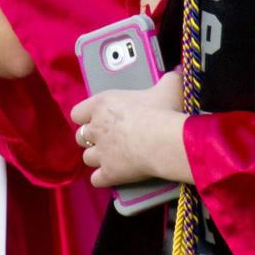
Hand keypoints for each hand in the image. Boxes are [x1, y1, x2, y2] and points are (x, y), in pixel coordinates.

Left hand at [70, 72, 191, 187]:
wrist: (163, 140)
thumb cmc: (163, 110)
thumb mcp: (169, 86)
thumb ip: (169, 79)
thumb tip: (176, 74)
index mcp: (103, 104)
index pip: (78, 112)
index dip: (86, 117)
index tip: (97, 118)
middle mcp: (96, 128)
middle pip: (81, 136)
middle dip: (91, 138)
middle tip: (107, 138)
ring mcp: (101, 152)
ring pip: (87, 158)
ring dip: (97, 158)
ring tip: (111, 157)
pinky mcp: (109, 173)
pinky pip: (96, 179)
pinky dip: (103, 178)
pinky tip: (112, 176)